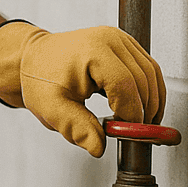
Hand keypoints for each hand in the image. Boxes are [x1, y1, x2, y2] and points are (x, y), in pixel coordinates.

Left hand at [0, 21, 164, 156]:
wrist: (35, 58)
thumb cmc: (40, 78)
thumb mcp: (52, 108)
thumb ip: (76, 128)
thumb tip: (98, 147)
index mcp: (93, 51)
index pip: (126, 87)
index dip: (131, 114)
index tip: (126, 133)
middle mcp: (111, 39)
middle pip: (143, 80)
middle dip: (144, 111)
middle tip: (133, 133)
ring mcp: (120, 38)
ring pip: (152, 74)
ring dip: (152, 102)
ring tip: (139, 124)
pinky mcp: (125, 44)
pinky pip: (149, 68)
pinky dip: (150, 90)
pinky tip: (141, 108)